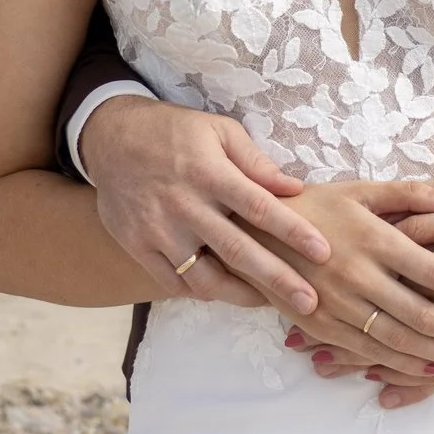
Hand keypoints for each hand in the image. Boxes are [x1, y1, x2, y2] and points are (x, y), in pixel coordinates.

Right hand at [83, 95, 330, 314]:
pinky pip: (173, 282)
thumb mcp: (218, 130)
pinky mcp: (137, 245)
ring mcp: (157, 230)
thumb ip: (255, 162)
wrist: (110, 137)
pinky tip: (224, 293)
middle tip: (309, 302)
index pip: (259, 207)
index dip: (293, 231)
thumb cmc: (175, 132)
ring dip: (240, 295)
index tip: (323, 252)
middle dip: (277, 279)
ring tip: (268, 303)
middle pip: (237, 250)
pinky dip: (200, 292)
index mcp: (208, 172)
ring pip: (203, 277)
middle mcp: (183, 205)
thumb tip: (294, 188)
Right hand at [250, 180, 433, 373]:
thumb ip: (408, 195)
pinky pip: (369, 351)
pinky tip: (431, 367)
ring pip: (400, 340)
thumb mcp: (358, 190)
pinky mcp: (322, 326)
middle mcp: (360, 277)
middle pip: (425, 314)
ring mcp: (340, 305)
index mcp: (375, 240)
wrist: (248, 230)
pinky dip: (403, 363)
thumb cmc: (312, 206)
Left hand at [294, 171, 433, 406]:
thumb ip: (429, 215)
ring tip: (322, 368)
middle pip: (381, 322)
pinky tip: (384, 394)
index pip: (381, 279)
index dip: (342, 286)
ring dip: (361, 361)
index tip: (305, 292)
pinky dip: (410, 386)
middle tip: (298, 342)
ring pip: (402, 353)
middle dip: (336, 332)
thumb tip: (385, 222)